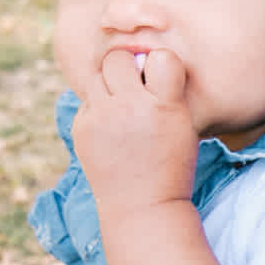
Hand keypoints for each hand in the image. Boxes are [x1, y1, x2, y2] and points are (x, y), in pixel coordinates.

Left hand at [71, 48, 198, 218]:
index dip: (161, 64)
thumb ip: (168, 92)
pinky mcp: (81, 129)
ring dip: (108, 82)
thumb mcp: (183, 126)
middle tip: (134, 86)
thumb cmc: (171, 165)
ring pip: (96, 74)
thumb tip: (143, 59)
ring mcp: (101, 118)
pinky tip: (110, 129)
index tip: (161, 78)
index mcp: (164, 106)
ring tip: (119, 103)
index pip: (161, 57)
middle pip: (119, 58)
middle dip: (127, 67)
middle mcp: (129, 107)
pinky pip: (86, 101)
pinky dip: (97, 108)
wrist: (143, 207)